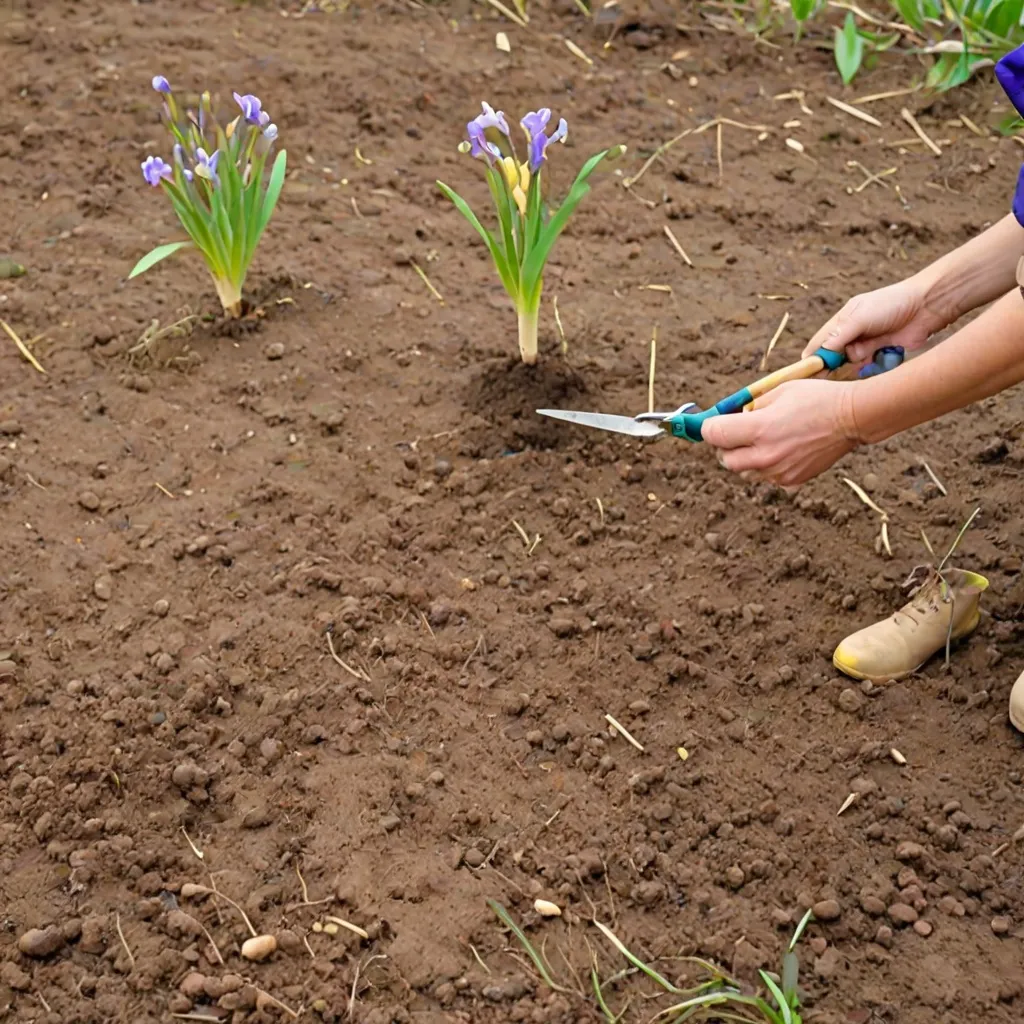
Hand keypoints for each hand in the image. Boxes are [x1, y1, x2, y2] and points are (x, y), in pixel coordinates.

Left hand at [701, 379, 859, 487]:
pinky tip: (780, 450)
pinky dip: (765, 467)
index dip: (709, 427)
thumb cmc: (817, 398)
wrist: (852, 418)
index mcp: (759, 428)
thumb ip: (750, 407)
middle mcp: (766, 455)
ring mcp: (779, 471)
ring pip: (744, 472)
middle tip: (735, 434)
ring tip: (761, 442)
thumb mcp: (778, 391)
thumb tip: (733, 417)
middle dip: (725, 446)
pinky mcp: (791, 480)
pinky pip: (766, 477)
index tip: (712, 423)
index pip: (713, 435)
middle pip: (725, 460)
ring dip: (744, 459)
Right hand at [802, 278, 949, 367]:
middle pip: (832, 359)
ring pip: (851, 365)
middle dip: (831, 368)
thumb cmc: (891, 305)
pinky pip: (868, 369)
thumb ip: (839, 335)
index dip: (812, 360)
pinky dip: (868, 369)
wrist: (927, 306)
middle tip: (827, 380)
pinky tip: (874, 362)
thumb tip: (819, 353)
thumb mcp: (860, 317)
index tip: (807, 375)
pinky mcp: (880, 355)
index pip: (819, 344)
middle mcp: (851, 335)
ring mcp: (866, 346)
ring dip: (854, 366)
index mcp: (841, 322)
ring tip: (865, 358)